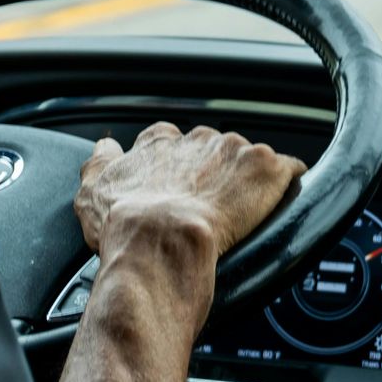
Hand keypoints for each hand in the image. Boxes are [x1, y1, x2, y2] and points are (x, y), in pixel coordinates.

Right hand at [74, 122, 305, 267]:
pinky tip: (285, 207)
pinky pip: (288, 171)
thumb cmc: (126, 227)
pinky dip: (288, 186)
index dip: (181, 168)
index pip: (173, 142)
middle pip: (214, 151)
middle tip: (213, 210)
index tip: (183, 190)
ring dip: (249, 184)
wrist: (159, 242)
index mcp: (159, 143)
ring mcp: (233, 150)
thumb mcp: (92, 193)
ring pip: (249, 162)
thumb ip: (99, 163)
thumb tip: (106, 148)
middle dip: (218, 175)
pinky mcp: (265, 167)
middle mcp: (196, 139)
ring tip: (247, 215)